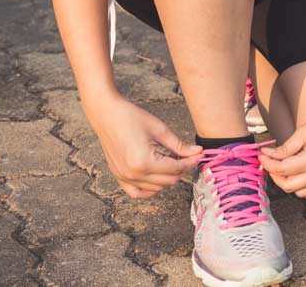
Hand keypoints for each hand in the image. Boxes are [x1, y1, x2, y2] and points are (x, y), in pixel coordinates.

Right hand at [85, 94, 202, 197]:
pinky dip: (150, 189)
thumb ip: (180, 146)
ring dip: (168, 177)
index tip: (199, 155)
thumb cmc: (131, 117)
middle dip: (182, 169)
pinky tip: (158, 178)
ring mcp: (124, 177)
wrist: (106, 113)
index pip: (176, 169)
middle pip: (169, 180)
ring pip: (157, 187)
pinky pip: (137, 192)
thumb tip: (198, 152)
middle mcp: (133, 174)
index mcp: (144, 162)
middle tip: (188, 157)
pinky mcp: (118, 176)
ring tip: (172, 161)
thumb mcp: (160, 130)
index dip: (190, 162)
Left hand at [259, 103, 305, 198]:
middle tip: (270, 162)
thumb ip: (285, 148)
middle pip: (288, 186)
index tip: (262, 155)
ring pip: (300, 193)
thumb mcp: (303, 132)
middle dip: (275, 175)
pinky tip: (298, 176)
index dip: (268, 163)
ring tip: (284, 168)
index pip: (282, 169)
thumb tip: (268, 155)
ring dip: (288, 183)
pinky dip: (303, 189)